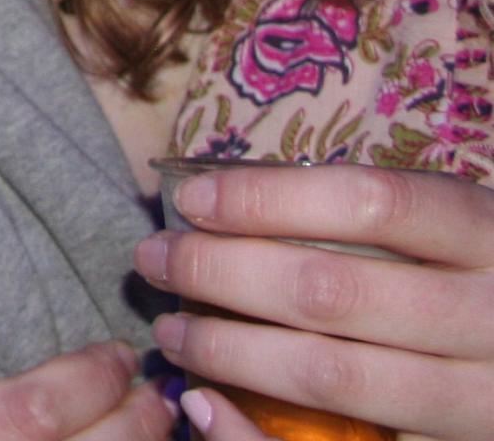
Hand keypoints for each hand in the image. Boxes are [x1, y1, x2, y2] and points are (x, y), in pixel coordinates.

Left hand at [141, 161, 493, 440]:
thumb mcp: (451, 230)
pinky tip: (207, 406)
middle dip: (220, 272)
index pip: (371, 202)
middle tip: (154, 260)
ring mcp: (481, 398)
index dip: (268, 198)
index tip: (190, 200)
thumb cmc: (478, 279)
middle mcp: (492, 319)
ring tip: (172, 332)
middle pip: (332, 291)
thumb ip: (373, 217)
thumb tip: (224, 198)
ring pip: (333, 374)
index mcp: (488, 236)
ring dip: (230, 351)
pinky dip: (256, 434)